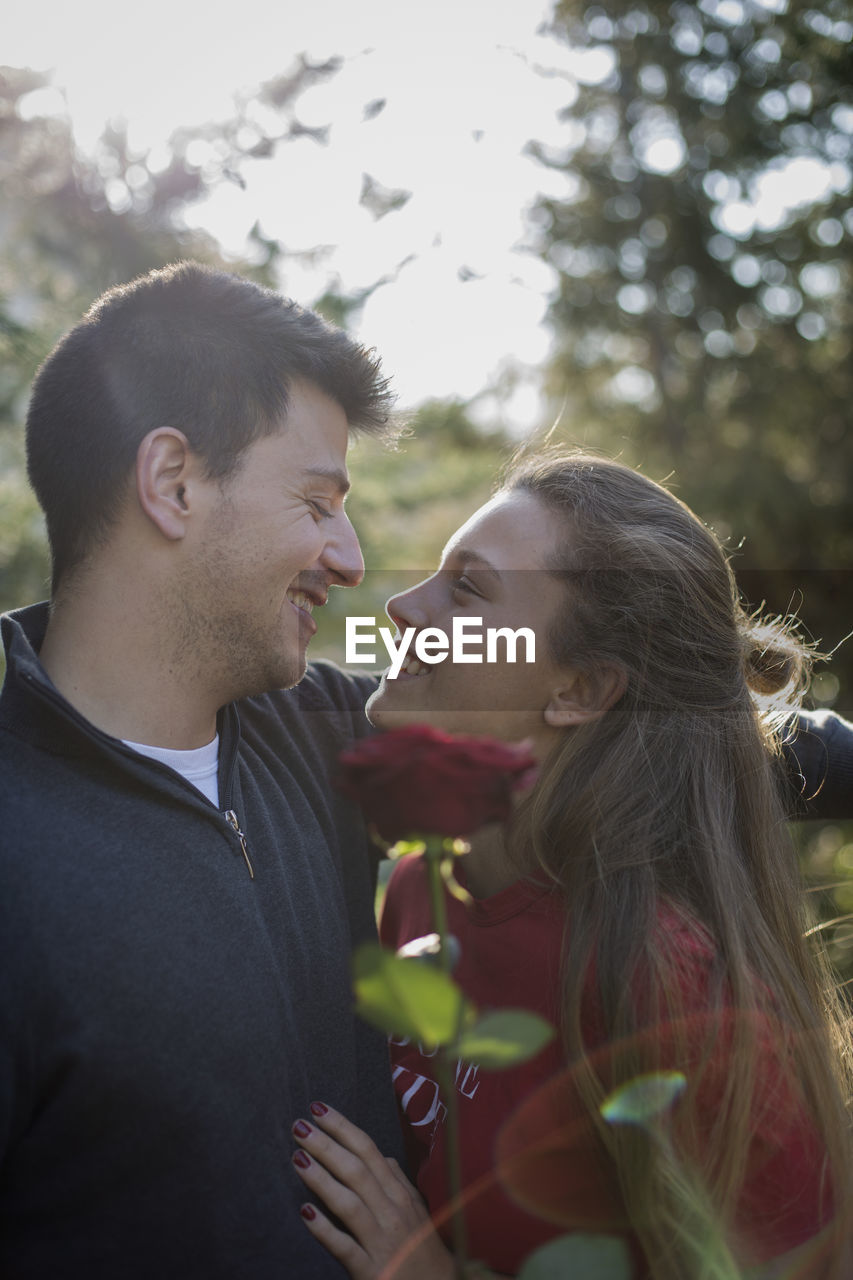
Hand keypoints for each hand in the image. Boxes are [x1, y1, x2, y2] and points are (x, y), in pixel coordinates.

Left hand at [292, 1102, 455, 1279]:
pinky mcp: (371, 1270)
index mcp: (400, 1195)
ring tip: (297, 1157)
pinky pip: (345, 1248)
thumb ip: (399, 1183)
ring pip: (350, 1203)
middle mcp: (392, 1213)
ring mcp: (381, 1242)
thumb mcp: (417, 1212)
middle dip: (327, 1145)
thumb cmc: (424, 1251)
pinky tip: (305, 1212)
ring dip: (322, 1178)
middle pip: (357, 1171)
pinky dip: (325, 1229)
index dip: (343, 1128)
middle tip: (298, 1125)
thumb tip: (383, 1156)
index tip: (318, 1109)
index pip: (369, 1152)